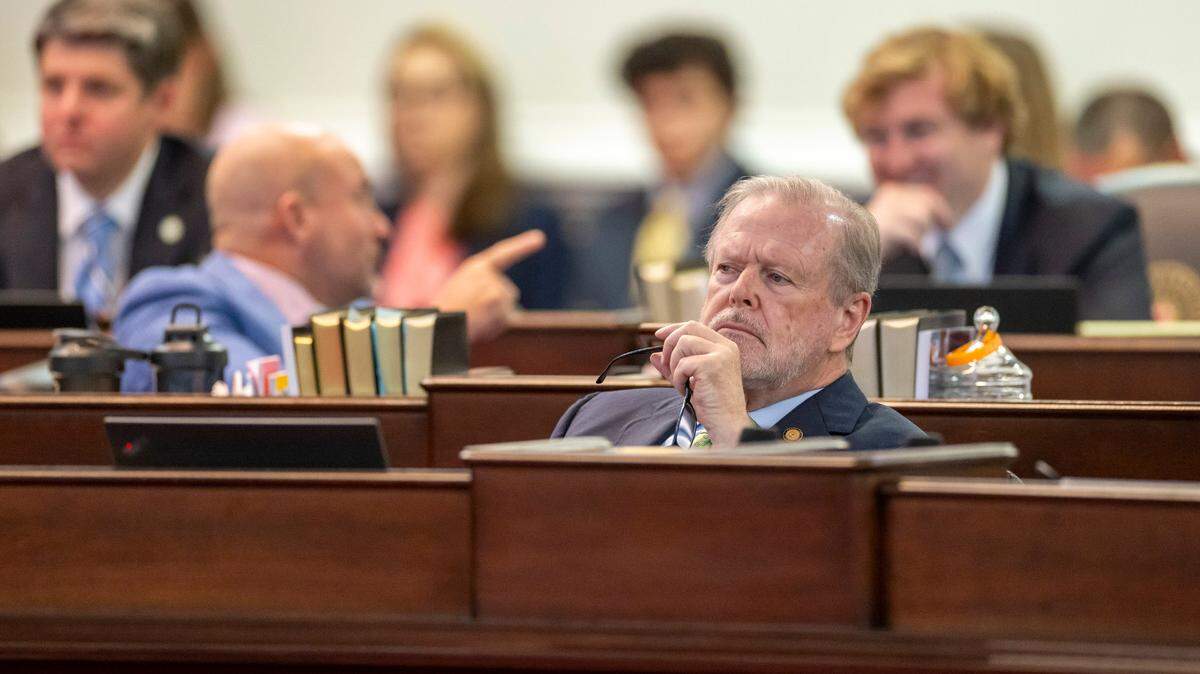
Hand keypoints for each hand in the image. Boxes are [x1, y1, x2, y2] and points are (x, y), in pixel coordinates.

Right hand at [435, 229, 545, 342]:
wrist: (435, 327)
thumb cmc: (446, 313)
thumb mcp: (460, 291)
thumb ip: (483, 287)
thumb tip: (508, 297)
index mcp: (475, 268)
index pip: (504, 254)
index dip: (523, 246)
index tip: (540, 238)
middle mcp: (488, 274)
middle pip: (509, 293)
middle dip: (497, 307)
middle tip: (473, 314)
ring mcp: (495, 287)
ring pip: (509, 307)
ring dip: (496, 317)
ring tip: (473, 319)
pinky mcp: (500, 301)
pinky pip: (507, 320)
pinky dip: (496, 327)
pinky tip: (479, 326)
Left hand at [650, 321, 753, 448]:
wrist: (727, 422)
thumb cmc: (712, 404)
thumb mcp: (690, 380)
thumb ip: (674, 366)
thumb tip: (654, 355)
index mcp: (724, 346)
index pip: (695, 326)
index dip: (674, 329)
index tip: (659, 335)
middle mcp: (725, 346)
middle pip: (688, 328)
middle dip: (670, 343)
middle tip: (665, 364)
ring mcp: (721, 354)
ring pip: (683, 343)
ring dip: (674, 363)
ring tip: (681, 382)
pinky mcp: (712, 365)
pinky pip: (683, 364)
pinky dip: (678, 378)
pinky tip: (686, 390)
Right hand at [866, 183, 953, 258]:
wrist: (847, 249)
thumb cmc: (872, 239)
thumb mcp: (893, 219)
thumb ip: (911, 214)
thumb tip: (936, 218)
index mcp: (892, 192)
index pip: (925, 194)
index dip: (940, 208)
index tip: (948, 222)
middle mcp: (891, 197)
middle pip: (926, 204)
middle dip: (940, 217)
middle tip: (946, 229)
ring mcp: (888, 211)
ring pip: (921, 218)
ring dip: (923, 234)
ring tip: (917, 244)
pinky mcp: (887, 227)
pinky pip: (913, 235)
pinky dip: (918, 245)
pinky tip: (916, 252)